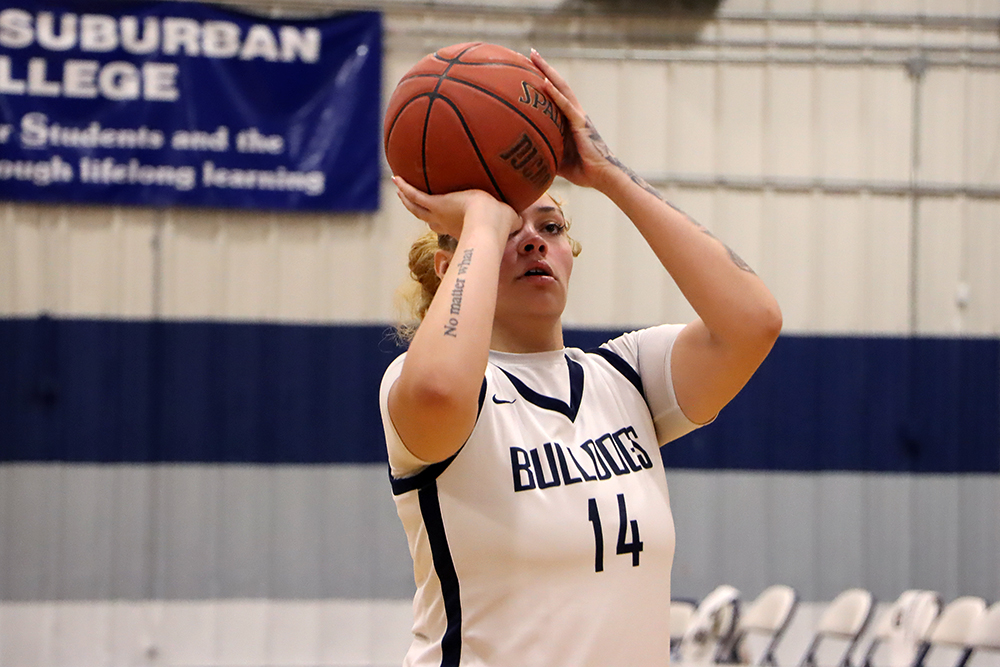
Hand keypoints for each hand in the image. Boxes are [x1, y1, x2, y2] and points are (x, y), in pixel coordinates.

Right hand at [393, 176, 519, 240]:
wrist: (488, 223)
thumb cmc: (501, 224)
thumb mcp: (508, 218)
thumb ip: (513, 218)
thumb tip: (523, 217)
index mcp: (462, 227)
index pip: (447, 226)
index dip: (440, 224)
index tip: (436, 222)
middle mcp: (446, 222)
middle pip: (428, 219)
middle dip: (420, 212)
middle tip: (411, 205)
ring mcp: (439, 213)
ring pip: (417, 207)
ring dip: (406, 199)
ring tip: (398, 190)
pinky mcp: (436, 204)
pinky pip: (416, 195)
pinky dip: (405, 188)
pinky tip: (396, 178)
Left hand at [530, 49, 617, 189]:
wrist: (602, 176)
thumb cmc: (582, 170)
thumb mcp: (557, 160)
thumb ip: (544, 153)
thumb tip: (524, 159)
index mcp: (569, 120)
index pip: (554, 95)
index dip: (543, 80)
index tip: (528, 68)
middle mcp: (574, 113)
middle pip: (558, 84)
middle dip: (544, 67)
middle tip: (530, 52)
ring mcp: (578, 116)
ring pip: (562, 88)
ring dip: (548, 72)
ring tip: (534, 57)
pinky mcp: (581, 123)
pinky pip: (566, 107)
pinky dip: (555, 95)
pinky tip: (544, 83)